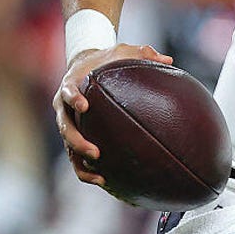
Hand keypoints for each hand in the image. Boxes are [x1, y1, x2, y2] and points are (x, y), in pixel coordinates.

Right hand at [53, 44, 172, 185]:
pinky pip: (77, 157)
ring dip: (81, 162)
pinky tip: (106, 181)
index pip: (67, 92)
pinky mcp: (74, 136)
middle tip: (95, 152)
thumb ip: (143, 54)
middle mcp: (64, 107)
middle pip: (65, 127)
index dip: (73, 99)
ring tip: (99, 176)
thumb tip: (169, 61)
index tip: (84, 105)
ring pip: (69, 147)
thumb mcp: (122, 52)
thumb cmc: (106, 59)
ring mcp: (68, 123)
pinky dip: (87, 170)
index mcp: (72, 85)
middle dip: (77, 141)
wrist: (85, 65)